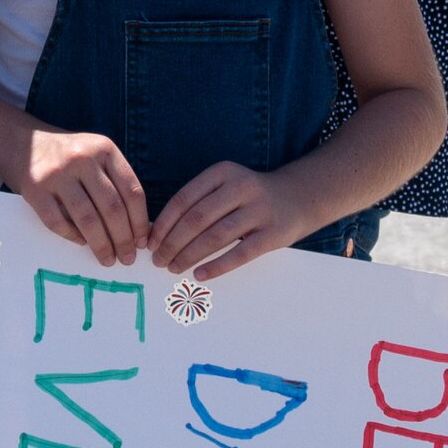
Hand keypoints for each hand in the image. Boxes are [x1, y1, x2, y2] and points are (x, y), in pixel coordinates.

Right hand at [0, 112, 147, 266]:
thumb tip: (136, 227)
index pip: (132, 191)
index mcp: (103, 149)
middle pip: (112, 208)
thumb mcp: (95, 154)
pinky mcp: (35, 189)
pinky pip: (58, 222)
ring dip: (101, 244)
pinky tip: (81, 242)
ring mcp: (56, 174)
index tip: (142, 243)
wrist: (20, 142)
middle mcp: (82, 159)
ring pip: (87, 218)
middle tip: (127, 258)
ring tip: (108, 259)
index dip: (140, 222)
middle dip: (123, 239)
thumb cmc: (66, 154)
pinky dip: (72, 236)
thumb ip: (114, 180)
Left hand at [149, 162, 318, 279]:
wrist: (298, 197)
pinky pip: (241, 254)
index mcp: (221, 173)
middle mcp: (240, 188)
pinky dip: (217, 266)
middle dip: (172, 243)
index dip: (163, 223)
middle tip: (158, 260)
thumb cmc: (247, 197)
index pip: (183, 200)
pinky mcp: (274, 234)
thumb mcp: (223, 187)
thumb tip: (154, 231)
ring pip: (215, 236)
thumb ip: (195, 203)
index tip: (149, 242)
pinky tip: (199, 274)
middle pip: (196, 219)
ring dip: (189, 255)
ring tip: (173, 268)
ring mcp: (259, 211)